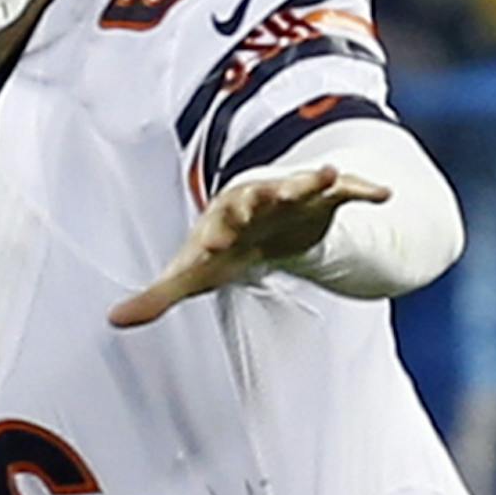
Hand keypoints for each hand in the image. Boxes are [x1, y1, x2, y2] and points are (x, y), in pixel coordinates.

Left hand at [109, 164, 387, 329]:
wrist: (261, 225)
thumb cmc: (221, 250)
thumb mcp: (191, 274)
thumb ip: (155, 295)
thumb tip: (112, 320)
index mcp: (224, 217)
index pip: (218, 223)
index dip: (217, 233)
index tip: (213, 244)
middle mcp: (258, 200)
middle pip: (261, 193)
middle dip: (269, 193)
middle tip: (277, 191)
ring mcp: (292, 198)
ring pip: (303, 184)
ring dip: (314, 180)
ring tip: (330, 174)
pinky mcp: (322, 201)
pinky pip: (344, 192)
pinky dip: (362, 190)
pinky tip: (383, 194)